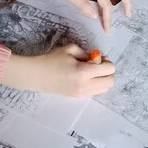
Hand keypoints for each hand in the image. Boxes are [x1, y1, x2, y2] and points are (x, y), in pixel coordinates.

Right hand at [0, 44, 115, 97]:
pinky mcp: (78, 97)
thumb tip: (99, 59)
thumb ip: (88, 53)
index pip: (109, 69)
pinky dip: (97, 84)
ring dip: (103, 79)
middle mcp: (85, 86)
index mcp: (83, 72)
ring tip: (92, 71)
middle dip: (108, 71)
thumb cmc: (51, 59)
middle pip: (110, 82)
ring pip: (105, 89)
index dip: (107, 61)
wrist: (36, 75)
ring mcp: (82, 94)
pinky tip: (86, 77)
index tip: (98, 57)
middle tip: (98, 64)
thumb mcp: (70, 49)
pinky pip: (96, 92)